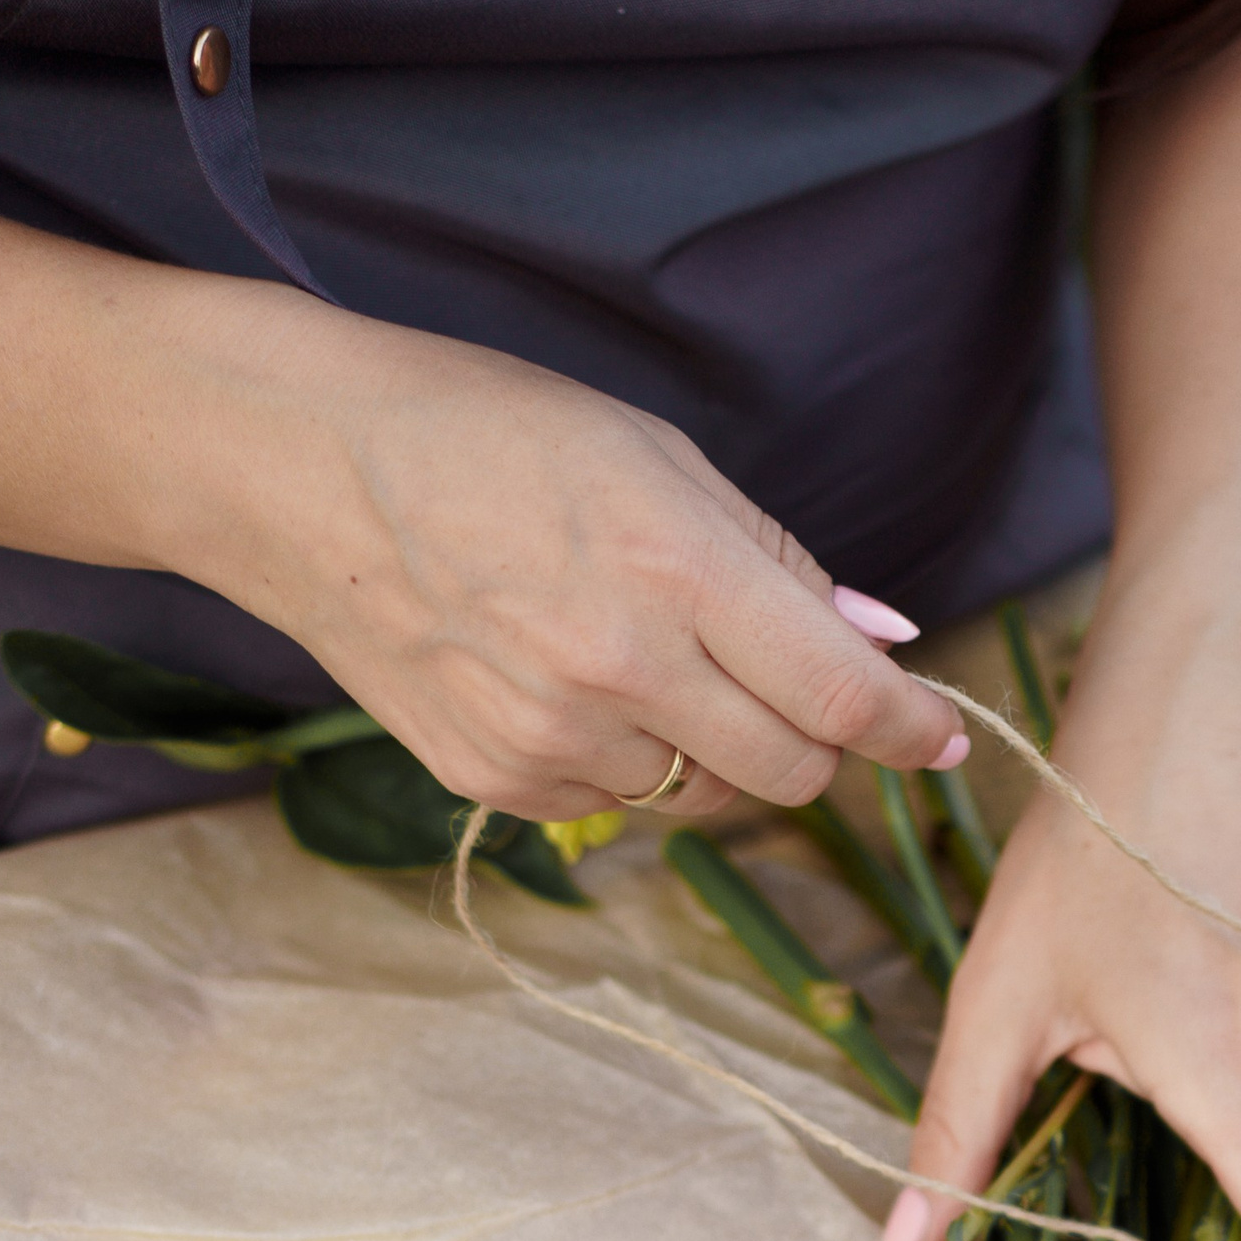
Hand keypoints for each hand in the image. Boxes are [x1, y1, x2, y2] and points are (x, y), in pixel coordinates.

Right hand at [160, 292, 965, 825]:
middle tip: (788, 689)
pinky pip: (620, 805)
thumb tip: (883, 646)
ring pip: (708, 797)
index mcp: (674, 569)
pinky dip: (629, 762)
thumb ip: (779, 566)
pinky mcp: (500, 782)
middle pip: (794, 773)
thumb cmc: (489, 435)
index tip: (943, 735)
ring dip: (714, 749)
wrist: (298, 469)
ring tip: (645, 659)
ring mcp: (553, 739)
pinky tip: (571, 683)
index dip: (912, 728)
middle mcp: (619, 670)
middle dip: (818, 742)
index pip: (842, 698)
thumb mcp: (656, 460)